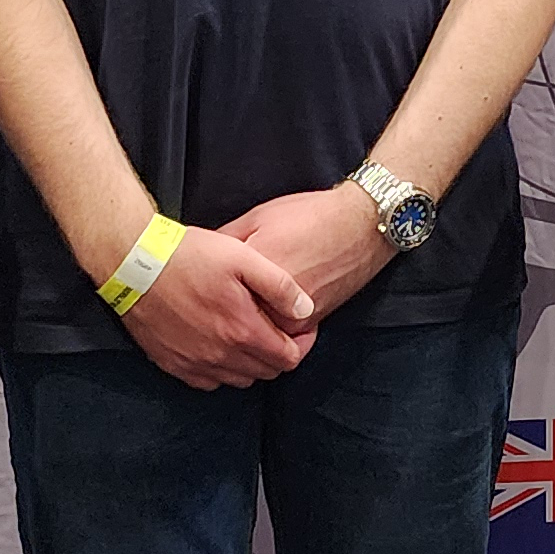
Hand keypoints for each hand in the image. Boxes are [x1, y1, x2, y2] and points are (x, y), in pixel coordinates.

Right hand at [118, 225, 314, 391]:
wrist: (134, 263)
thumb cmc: (188, 255)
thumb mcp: (242, 256)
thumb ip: (280, 286)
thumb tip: (306, 310)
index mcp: (242, 331)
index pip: (288, 359)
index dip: (301, 345)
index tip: (300, 328)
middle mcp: (220, 356)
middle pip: (265, 373)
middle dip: (277, 353)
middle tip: (274, 328)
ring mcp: (194, 364)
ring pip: (238, 380)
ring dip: (250, 363)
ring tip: (247, 334)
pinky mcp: (172, 364)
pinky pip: (208, 382)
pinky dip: (221, 370)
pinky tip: (219, 345)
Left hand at [216, 186, 394, 330]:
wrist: (360, 226)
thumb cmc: (309, 216)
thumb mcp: (257, 218)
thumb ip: (226, 241)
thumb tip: (199, 256)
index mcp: (253, 274)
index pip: (212, 295)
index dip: (200, 291)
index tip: (194, 288)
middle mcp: (272, 303)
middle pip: (232, 321)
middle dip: (220, 315)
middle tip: (210, 304)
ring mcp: (293, 318)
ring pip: (256, 335)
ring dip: (245, 328)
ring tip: (236, 310)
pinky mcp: (311, 324)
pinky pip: (280, 337)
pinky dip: (269, 330)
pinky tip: (264, 311)